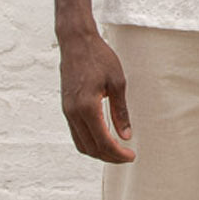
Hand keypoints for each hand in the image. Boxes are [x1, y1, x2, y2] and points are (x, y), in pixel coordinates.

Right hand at [58, 31, 135, 163]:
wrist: (76, 42)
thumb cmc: (99, 58)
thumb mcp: (117, 83)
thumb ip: (120, 112)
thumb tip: (126, 136)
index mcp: (88, 107)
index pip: (103, 142)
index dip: (119, 154)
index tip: (132, 156)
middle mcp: (74, 113)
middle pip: (91, 148)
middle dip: (110, 157)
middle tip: (127, 156)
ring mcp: (67, 111)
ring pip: (81, 144)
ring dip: (99, 152)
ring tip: (116, 151)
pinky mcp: (66, 107)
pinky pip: (76, 134)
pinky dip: (90, 142)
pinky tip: (103, 138)